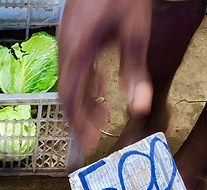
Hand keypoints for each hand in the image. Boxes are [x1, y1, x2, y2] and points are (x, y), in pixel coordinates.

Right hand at [57, 0, 153, 158]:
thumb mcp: (136, 35)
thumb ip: (135, 73)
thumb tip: (139, 110)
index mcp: (78, 51)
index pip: (70, 98)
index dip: (78, 124)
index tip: (87, 143)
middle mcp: (66, 46)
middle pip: (67, 91)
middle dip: (81, 115)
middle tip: (96, 133)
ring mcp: (67, 37)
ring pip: (69, 77)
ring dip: (84, 98)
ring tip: (101, 114)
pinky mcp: (73, 30)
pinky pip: (73, 63)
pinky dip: (85, 79)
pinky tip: (99, 84)